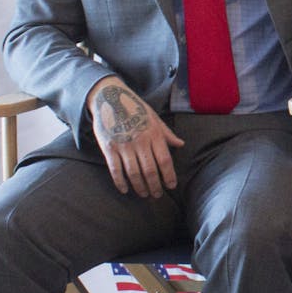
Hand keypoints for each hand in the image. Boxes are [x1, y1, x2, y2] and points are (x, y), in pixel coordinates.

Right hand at [88, 77, 183, 197]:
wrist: (109, 97)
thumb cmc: (135, 108)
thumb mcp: (154, 118)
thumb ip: (167, 133)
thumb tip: (181, 144)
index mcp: (154, 134)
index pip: (165, 160)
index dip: (169, 176)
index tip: (171, 186)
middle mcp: (140, 141)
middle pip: (150, 170)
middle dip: (155, 186)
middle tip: (157, 195)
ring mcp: (124, 145)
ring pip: (134, 173)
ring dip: (140, 187)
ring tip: (144, 194)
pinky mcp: (109, 148)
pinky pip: (116, 170)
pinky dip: (121, 182)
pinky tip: (125, 190)